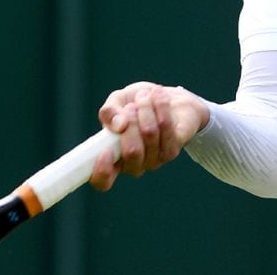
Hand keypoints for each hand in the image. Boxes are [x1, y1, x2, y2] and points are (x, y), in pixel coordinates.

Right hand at [90, 81, 209, 190]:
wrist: (166, 98)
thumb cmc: (136, 104)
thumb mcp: (117, 102)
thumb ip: (109, 111)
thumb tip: (118, 124)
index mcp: (113, 160)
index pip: (103, 181)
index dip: (102, 171)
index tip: (105, 150)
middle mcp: (134, 165)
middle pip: (132, 152)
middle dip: (131, 122)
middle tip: (131, 106)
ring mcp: (155, 160)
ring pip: (150, 134)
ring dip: (146, 109)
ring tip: (144, 95)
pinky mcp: (173, 149)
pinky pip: (166, 126)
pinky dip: (160, 106)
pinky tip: (158, 95)